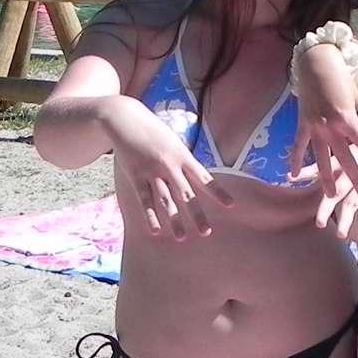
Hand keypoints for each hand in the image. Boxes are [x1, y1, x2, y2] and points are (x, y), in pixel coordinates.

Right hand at [106, 100, 234, 240]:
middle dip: (197, 214)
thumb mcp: (174, 142)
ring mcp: (152, 171)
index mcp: (183, 156)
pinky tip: (156, 231)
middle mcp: (169, 165)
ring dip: (174, 220)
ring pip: (165, 200)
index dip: (218, 192)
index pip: (204, 178)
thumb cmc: (154, 131)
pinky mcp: (136, 176)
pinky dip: (150, 216)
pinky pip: (144, 199)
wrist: (126, 119)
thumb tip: (196, 178)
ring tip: (182, 238)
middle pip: (186, 194)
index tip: (231, 206)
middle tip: (206, 232)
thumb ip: (184, 160)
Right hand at [289, 49, 357, 238]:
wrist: (317, 63)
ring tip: (331, 195)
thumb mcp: (354, 99)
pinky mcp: (303, 124)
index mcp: (348, 119)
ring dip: (326, 178)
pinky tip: (294, 176)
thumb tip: (351, 136)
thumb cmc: (341, 79)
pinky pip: (299, 146)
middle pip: (345, 158)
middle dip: (355, 177)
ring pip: (321, 158)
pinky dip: (296, 160)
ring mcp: (315, 127)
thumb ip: (353, 121)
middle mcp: (331, 126)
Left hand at [292, 160, 357, 243]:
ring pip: (352, 205)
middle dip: (328, 208)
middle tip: (319, 223)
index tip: (290, 178)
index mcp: (338, 164)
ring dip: (346, 221)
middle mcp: (350, 175)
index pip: (319, 169)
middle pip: (337, 192)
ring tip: (340, 236)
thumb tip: (288, 177)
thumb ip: (313, 169)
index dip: (305, 173)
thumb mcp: (337, 156)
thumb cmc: (356, 155)